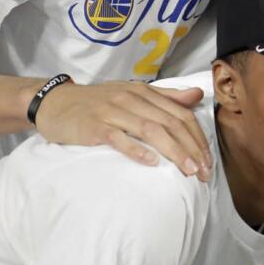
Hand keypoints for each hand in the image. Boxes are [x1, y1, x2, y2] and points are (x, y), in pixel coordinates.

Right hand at [35, 82, 210, 178]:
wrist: (54, 102)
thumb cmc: (98, 101)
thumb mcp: (133, 93)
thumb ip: (166, 96)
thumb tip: (198, 95)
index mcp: (145, 93)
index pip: (181, 114)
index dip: (198, 137)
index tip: (209, 160)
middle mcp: (132, 99)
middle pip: (171, 124)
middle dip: (192, 148)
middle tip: (204, 172)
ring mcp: (112, 112)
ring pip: (151, 130)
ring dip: (174, 151)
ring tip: (188, 170)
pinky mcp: (93, 126)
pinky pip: (118, 137)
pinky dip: (136, 149)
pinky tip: (152, 162)